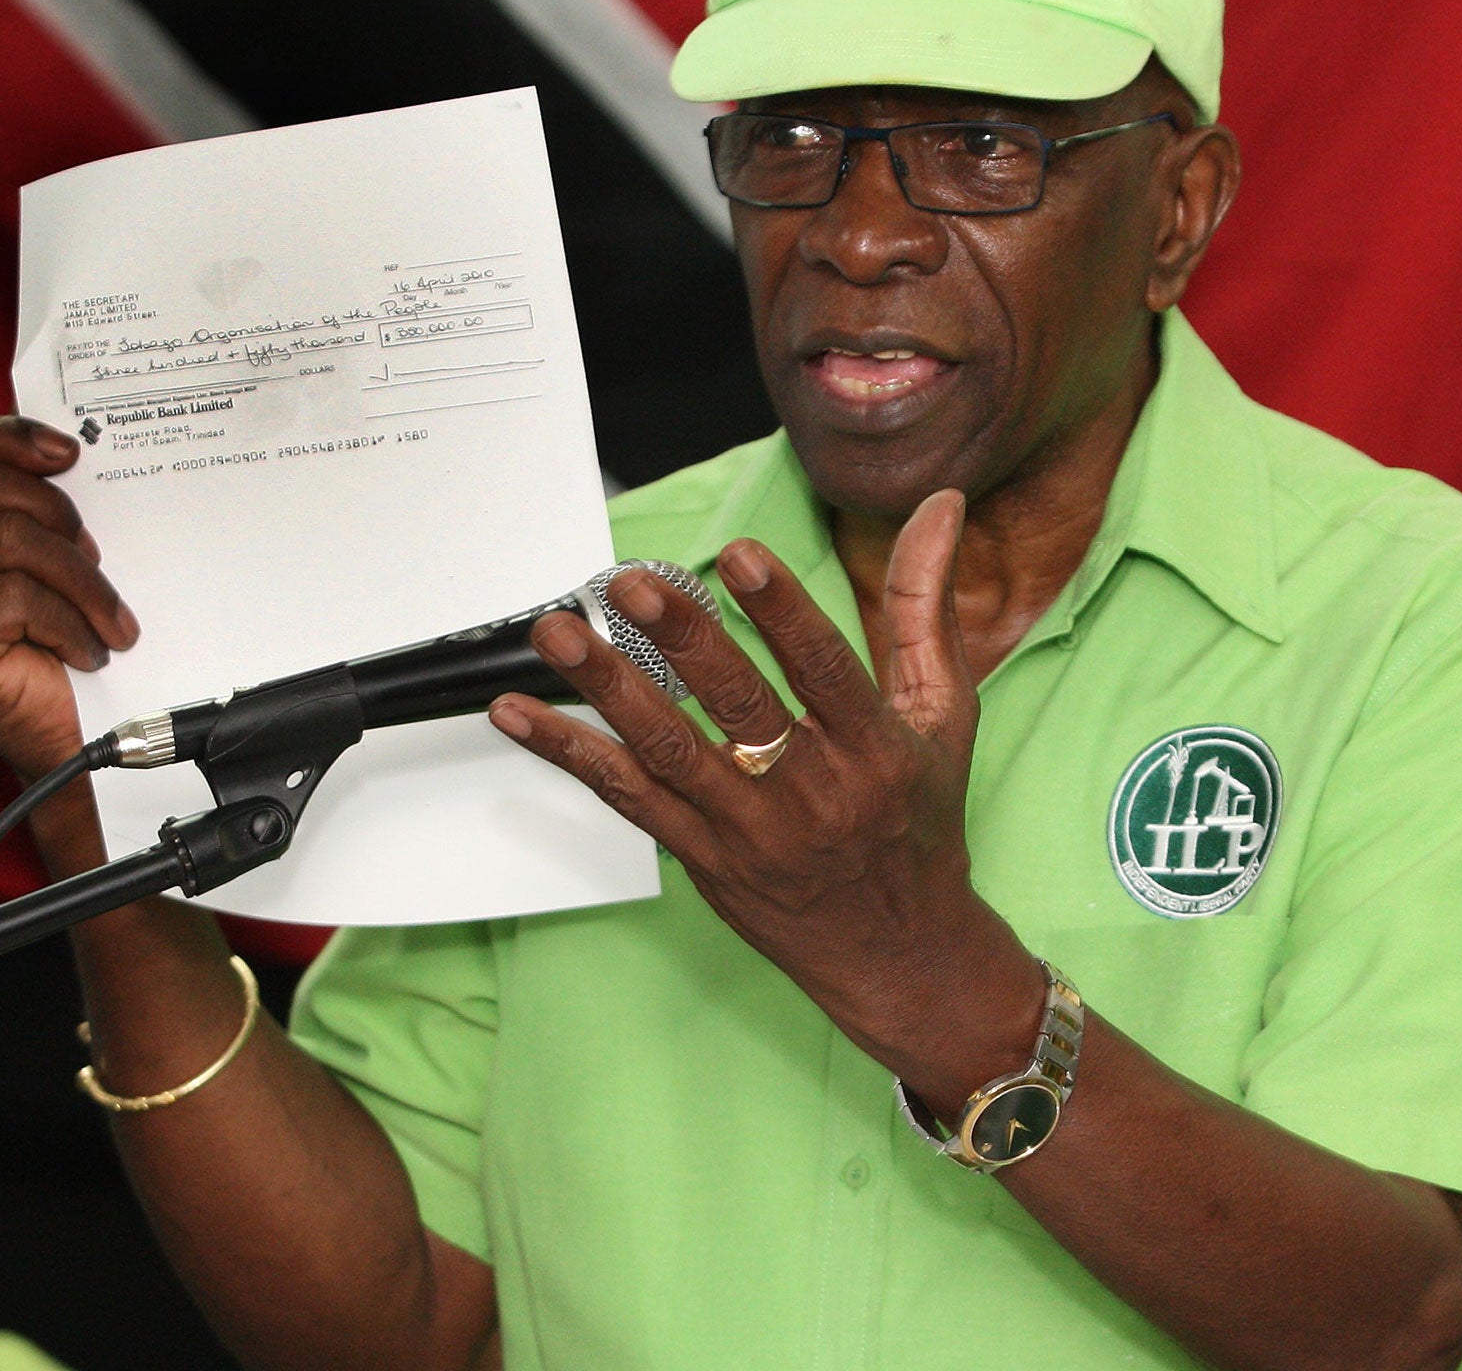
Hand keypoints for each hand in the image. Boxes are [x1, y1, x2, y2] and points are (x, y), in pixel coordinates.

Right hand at [0, 417, 139, 778]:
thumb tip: (79, 459)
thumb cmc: (80, 661)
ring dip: (81, 576)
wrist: (81, 756)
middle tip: (97, 555)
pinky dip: (68, 621)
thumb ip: (53, 522)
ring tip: (113, 620)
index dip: (5, 436)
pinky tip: (89, 653)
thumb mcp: (68, 573)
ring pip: (4, 537)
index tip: (71, 451)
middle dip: (53, 507)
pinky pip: (12, 597)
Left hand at [489, 491, 1026, 1071]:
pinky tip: (518, 713)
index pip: (826, 670)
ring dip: (607, 690)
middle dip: (684, 641)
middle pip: (740, 709)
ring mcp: (749, 829)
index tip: (740, 558)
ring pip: (670, 754)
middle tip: (632, 585)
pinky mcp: (701, 857)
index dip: (783, 613)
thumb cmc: (918, 823)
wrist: (898, 954)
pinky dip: (569, 752)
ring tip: (560, 634)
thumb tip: (940, 508)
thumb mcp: (942, 714)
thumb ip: (924, 607)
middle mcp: (811, 791)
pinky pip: (626, 799)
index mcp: (875, 749)